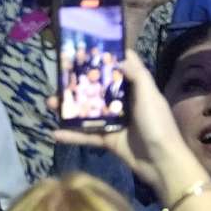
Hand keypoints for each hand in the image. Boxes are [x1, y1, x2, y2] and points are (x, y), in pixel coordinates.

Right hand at [52, 51, 195, 198]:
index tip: (86, 49)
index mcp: (135, 89)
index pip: (120, 69)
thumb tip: (120, 56)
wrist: (161, 161)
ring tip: (49, 103)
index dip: (105, 58)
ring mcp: (114, 122)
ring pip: (87, 111)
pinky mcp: (107, 140)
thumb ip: (137, 75)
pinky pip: (86, 136)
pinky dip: (71, 136)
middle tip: (58, 80)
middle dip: (77, 85)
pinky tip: (55, 133)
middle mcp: (123, 103)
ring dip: (68, 108)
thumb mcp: (150, 95)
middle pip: (96, 90)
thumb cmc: (157, 124)